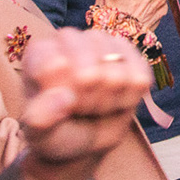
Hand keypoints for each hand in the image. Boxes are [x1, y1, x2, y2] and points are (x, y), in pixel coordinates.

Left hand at [17, 28, 155, 179]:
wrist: (84, 140)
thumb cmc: (57, 133)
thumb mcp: (40, 135)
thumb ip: (40, 119)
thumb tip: (63, 97)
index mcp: (40, 53)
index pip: (57, 66)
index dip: (64, 96)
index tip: (60, 107)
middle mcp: (71, 39)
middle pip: (90, 73)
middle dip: (87, 102)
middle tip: (79, 108)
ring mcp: (103, 43)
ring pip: (117, 75)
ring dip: (108, 101)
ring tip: (96, 105)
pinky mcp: (131, 54)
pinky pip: (140, 77)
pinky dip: (130, 98)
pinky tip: (117, 100)